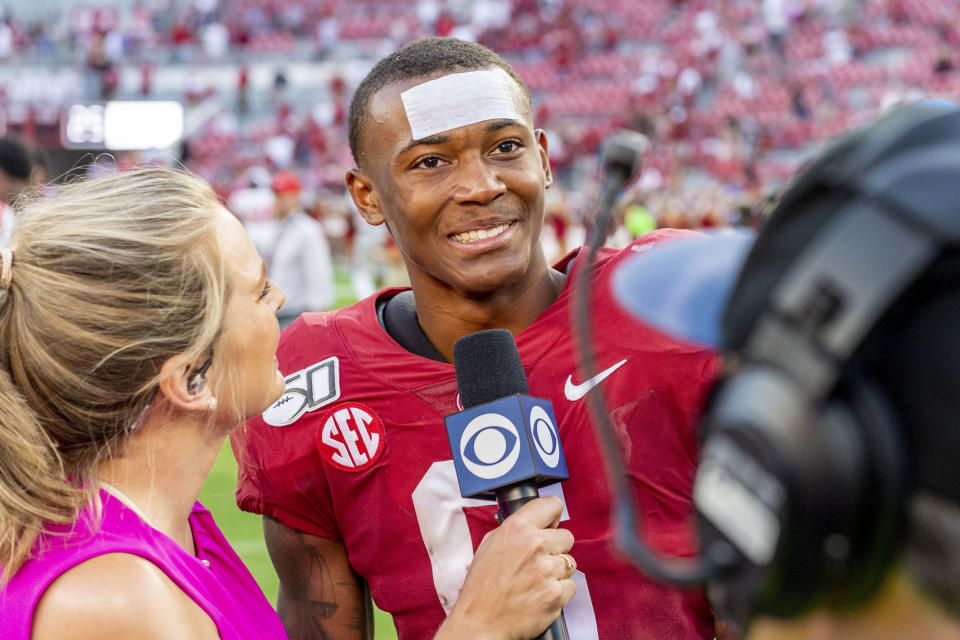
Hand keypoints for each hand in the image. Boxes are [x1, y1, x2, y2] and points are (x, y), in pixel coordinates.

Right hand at [435, 496, 576, 639]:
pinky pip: (571, 586)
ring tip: (536, 581)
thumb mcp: (490, 545)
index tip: (550, 525)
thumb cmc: (482, 586)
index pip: (552, 505)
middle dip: (555, 548)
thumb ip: (516, 530)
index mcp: (517, 528)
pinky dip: (559, 592)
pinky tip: (541, 595)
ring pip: (570, 562)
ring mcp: (547, 570)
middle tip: (538, 562)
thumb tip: (537, 521)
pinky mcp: (555, 594)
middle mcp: (534, 545)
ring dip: (557, 572)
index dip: (552, 516)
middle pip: (567, 536)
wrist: (480, 623)